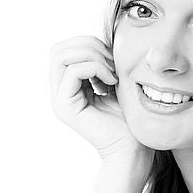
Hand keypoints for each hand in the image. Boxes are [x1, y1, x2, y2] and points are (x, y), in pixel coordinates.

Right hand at [49, 35, 153, 168]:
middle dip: (89, 46)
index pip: (65, 49)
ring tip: (112, 71)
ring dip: (92, 56)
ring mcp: (60, 100)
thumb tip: (100, 42)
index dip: (89, 43)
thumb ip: (104, 65)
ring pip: (61, 56)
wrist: (133, 149)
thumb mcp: (116, 84)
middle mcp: (61, 92)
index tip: (113, 58)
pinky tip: (112, 81)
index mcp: (70, 86)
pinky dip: (95, 68)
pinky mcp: (66, 107)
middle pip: (59, 49)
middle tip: (113, 62)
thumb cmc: (130, 120)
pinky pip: (73, 71)